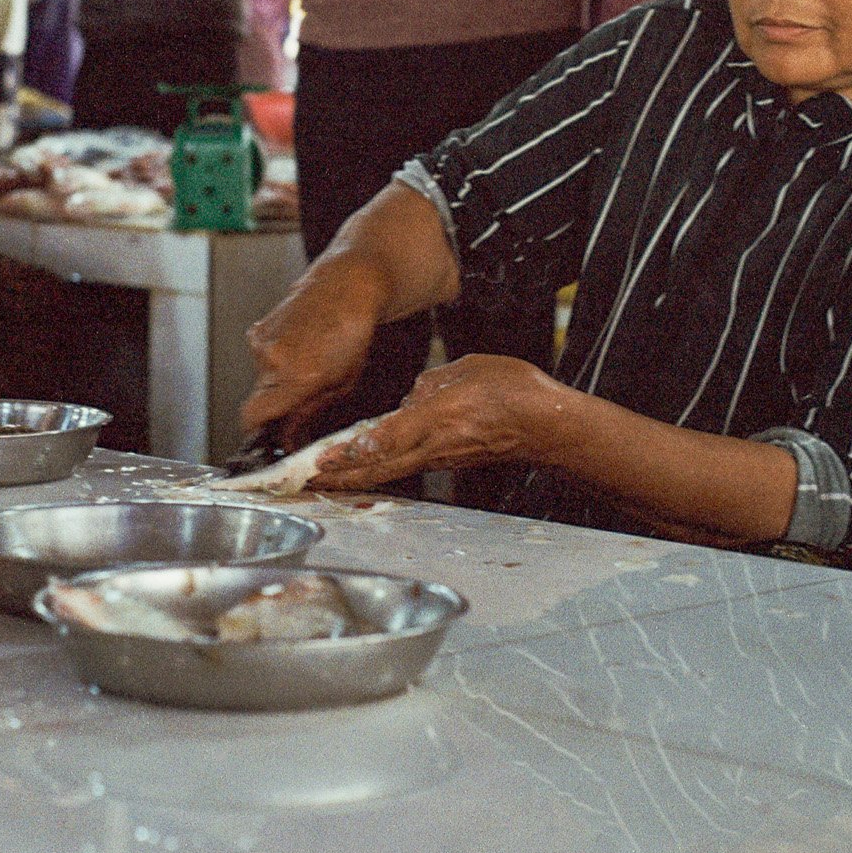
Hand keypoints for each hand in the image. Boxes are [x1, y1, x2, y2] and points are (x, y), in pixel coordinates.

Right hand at [239, 261, 386, 449]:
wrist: (347, 286)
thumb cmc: (352, 334)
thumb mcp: (341, 383)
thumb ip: (308, 412)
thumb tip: (288, 438)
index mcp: (295, 377)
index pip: (252, 417)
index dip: (258, 432)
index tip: (270, 437)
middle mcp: (271, 359)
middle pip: (257, 401)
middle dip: (275, 408)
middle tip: (301, 401)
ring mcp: (261, 341)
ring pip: (260, 378)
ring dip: (277, 382)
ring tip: (307, 364)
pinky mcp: (257, 328)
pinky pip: (261, 357)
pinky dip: (276, 360)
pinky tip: (299, 347)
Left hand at [312, 354, 565, 490]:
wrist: (549, 424)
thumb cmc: (514, 391)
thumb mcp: (466, 371)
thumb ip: (430, 385)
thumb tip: (408, 400)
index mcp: (436, 419)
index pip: (384, 439)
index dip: (350, 452)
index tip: (320, 460)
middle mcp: (433, 444)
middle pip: (377, 466)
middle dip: (338, 476)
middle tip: (303, 481)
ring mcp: (439, 457)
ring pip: (388, 470)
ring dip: (353, 477)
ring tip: (321, 479)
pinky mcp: (447, 461)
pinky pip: (405, 466)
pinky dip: (377, 470)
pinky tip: (362, 468)